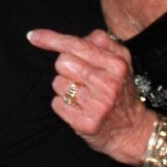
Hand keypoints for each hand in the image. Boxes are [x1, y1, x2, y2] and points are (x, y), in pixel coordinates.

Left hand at [28, 28, 154, 164]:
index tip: (33, 36)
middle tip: (81, 79)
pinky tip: (79, 109)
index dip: (51, 39)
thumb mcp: (121, 62)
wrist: (133, 131)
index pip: (76, 45)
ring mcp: (97, 105)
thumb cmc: (121, 91)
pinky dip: (63, 106)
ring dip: (65, 89)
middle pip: (62, 62)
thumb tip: (72, 38)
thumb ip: (100, 42)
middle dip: (66, 69)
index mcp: (116, 64)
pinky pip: (56, 104)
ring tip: (83, 96)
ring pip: (57, 83)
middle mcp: (108, 83)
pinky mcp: (86, 123)